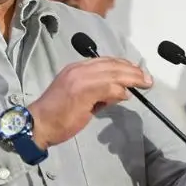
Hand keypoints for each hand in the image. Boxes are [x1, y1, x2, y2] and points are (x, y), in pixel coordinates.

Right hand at [28, 57, 151, 148]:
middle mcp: (78, 69)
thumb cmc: (57, 115)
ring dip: (131, 78)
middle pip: (112, 64)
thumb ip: (99, 94)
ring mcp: (80, 78)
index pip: (106, 62)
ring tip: (144, 84)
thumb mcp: (80, 100)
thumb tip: (120, 93)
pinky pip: (108, 86)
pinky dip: (119, 91)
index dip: (124, 66)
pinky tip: (126, 96)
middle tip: (147, 79)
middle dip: (133, 70)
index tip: (137, 73)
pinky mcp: (82, 91)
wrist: (37, 124)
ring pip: (113, 72)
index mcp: (76, 69)